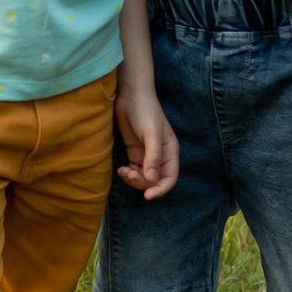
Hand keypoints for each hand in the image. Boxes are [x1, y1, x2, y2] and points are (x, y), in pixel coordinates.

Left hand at [115, 84, 179, 198]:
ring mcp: (146, 155)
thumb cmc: (145, 111)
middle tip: (129, 175)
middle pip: (155, 180)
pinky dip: (127, 174)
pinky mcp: (134, 152)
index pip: (170, 178)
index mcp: (170, 152)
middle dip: (142, 183)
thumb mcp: (151, 134)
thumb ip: (152, 156)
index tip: (148, 195)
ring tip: (123, 171)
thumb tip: (152, 178)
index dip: (161, 189)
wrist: (130, 95)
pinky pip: (133, 171)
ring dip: (133, 180)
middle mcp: (160, 156)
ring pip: (143, 178)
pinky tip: (121, 169)